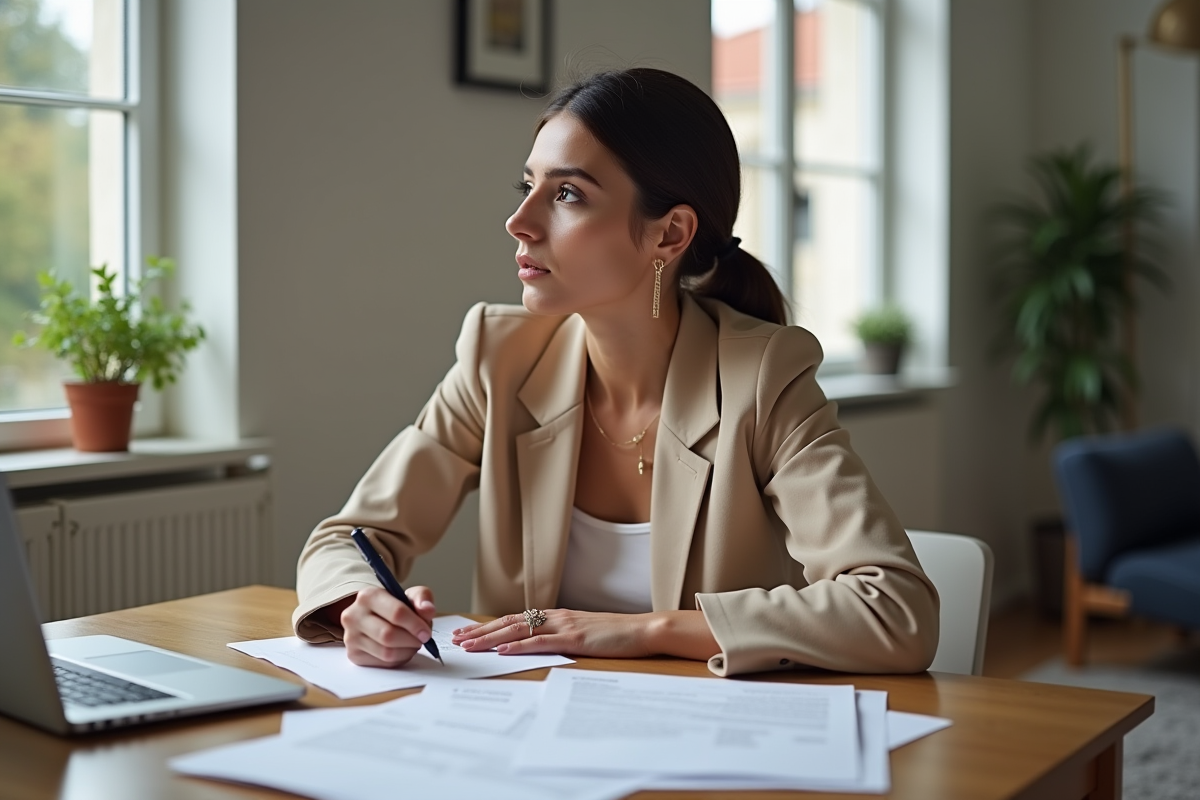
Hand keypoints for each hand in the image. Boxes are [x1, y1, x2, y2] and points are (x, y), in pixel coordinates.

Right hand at [339, 585, 435, 667]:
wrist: (375, 617)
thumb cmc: (394, 606)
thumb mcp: (410, 596)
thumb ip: (422, 598)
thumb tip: (427, 610)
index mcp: (368, 595)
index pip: (396, 613)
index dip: (415, 625)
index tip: (426, 632)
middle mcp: (354, 615)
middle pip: (389, 635)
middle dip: (411, 640)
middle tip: (421, 639)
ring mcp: (351, 636)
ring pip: (386, 652)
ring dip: (406, 651)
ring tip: (412, 643)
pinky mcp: (354, 654)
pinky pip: (382, 663)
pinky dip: (398, 659)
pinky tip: (401, 650)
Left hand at [451, 609, 652, 658]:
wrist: (642, 630)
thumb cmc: (615, 635)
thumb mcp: (582, 634)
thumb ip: (560, 637)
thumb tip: (537, 646)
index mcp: (556, 615)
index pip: (514, 619)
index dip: (488, 626)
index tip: (467, 633)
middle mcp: (555, 616)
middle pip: (509, 621)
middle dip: (480, 631)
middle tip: (456, 638)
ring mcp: (564, 626)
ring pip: (518, 629)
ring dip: (490, 637)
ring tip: (469, 644)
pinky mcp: (574, 639)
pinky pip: (540, 641)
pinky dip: (519, 644)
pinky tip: (502, 649)